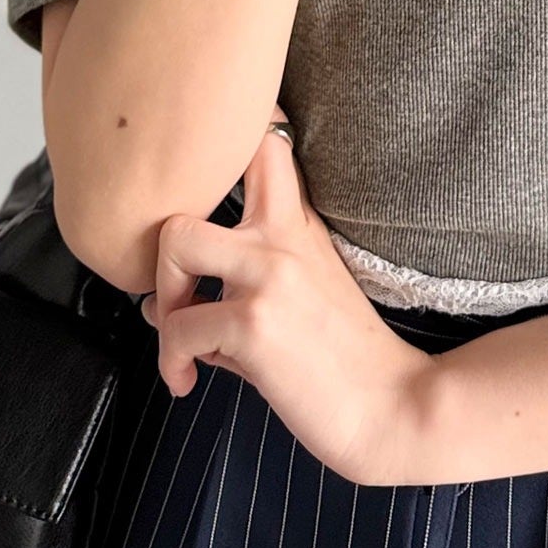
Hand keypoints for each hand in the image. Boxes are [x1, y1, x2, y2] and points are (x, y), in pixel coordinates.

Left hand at [139, 107, 437, 486]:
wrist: (388, 406)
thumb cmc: (345, 359)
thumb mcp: (304, 295)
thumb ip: (240, 284)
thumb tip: (159, 305)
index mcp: (301, 222)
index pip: (267, 141)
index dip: (224, 142)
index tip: (202, 186)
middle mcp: (285, 234)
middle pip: (209, 169)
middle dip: (171, 217)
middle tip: (178, 278)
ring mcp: (269, 274)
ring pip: (174, 241)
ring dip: (161, 294)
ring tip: (179, 335)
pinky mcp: (252, 322)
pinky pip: (175, 328)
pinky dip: (171, 361)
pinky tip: (188, 381)